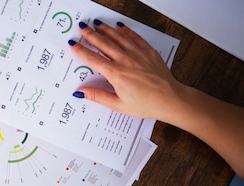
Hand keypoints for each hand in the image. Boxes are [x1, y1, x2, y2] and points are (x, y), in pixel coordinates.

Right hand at [69, 20, 184, 121]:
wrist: (170, 99)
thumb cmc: (146, 104)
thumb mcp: (118, 105)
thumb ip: (98, 96)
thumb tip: (81, 93)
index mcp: (116, 75)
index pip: (93, 59)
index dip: (81, 51)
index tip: (73, 44)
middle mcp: (126, 61)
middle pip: (104, 44)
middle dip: (91, 34)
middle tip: (82, 27)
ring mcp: (138, 54)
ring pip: (118, 37)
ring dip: (106, 29)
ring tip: (97, 23)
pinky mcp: (148, 52)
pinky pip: (134, 37)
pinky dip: (125, 31)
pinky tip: (119, 27)